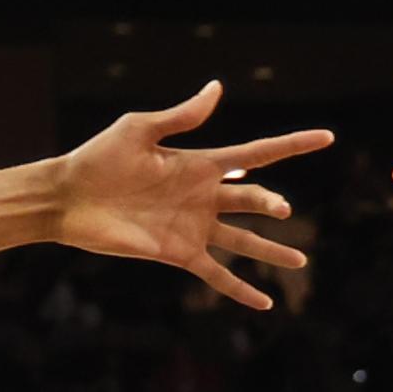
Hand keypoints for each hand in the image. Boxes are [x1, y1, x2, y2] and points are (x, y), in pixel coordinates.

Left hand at [49, 80, 329, 309]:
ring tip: (301, 262)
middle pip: (252, 199)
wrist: (66, 198)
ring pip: (243, 240)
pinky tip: (264, 303)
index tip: (326, 138)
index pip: (256, 154)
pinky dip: (239, 289)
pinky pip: (216, 273)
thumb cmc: (97, 159)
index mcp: (200, 164)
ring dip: (271, 251)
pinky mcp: (176, 253)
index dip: (291, 146)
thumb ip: (181, 116)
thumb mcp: (139, 130)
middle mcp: (202, 196)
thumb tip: (218, 89)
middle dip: (270, 203)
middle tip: (282, 208)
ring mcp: (192, 226)